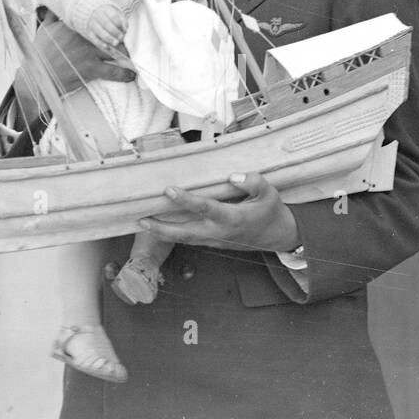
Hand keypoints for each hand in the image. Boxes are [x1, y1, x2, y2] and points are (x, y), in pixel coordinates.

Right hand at [17, 16, 133, 114]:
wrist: (37, 75)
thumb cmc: (40, 53)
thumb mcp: (45, 29)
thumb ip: (52, 15)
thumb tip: (55, 4)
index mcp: (74, 25)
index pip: (98, 20)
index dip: (110, 23)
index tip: (117, 25)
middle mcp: (84, 37)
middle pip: (111, 34)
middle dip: (121, 39)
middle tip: (124, 43)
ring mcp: (88, 53)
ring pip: (115, 50)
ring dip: (126, 55)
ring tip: (130, 59)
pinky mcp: (91, 69)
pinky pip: (113, 71)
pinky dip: (124, 74)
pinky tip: (131, 75)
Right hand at [84, 3, 127, 49]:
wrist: (92, 13)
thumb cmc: (108, 15)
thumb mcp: (116, 14)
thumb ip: (122, 21)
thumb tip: (125, 30)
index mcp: (106, 9)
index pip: (113, 16)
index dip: (120, 24)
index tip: (125, 31)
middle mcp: (97, 15)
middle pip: (106, 23)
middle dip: (115, 32)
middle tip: (121, 38)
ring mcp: (91, 23)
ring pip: (99, 31)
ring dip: (108, 38)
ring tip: (116, 43)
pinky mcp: (88, 31)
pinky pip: (93, 38)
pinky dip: (100, 43)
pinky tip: (106, 46)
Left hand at [137, 172, 300, 252]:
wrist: (276, 236)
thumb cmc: (270, 211)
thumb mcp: (269, 193)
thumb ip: (253, 182)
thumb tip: (233, 176)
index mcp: (233, 218)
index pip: (205, 208)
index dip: (186, 200)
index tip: (169, 190)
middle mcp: (219, 232)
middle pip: (186, 232)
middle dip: (162, 227)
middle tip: (141, 219)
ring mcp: (214, 239)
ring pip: (184, 239)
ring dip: (162, 232)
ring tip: (141, 223)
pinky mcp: (212, 242)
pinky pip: (188, 239)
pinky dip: (172, 234)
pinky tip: (157, 226)